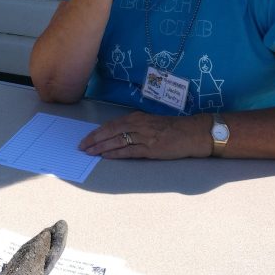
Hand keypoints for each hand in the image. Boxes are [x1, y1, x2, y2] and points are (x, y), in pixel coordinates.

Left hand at [79, 111, 209, 159]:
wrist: (192, 133)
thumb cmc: (172, 129)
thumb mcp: (150, 123)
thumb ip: (135, 127)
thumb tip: (118, 134)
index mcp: (137, 117)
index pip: (111, 124)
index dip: (97, 132)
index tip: (86, 138)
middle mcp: (138, 124)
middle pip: (110, 131)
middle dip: (94, 139)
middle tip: (82, 146)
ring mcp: (144, 136)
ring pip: (117, 140)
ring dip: (101, 146)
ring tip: (89, 152)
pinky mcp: (151, 148)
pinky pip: (129, 151)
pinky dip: (116, 153)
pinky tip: (106, 156)